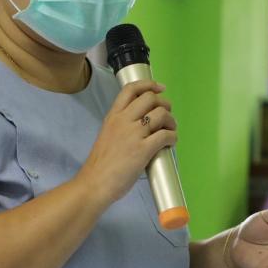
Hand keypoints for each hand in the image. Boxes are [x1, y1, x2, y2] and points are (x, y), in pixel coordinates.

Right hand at [79, 80, 176, 203]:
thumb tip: (142, 127)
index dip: (149, 85)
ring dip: (171, 121)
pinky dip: (173, 137)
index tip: (159, 88)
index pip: (130, 89)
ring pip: (161, 114)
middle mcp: (123, 120)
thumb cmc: (100, 164)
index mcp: (113, 116)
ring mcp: (134, 134)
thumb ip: (122, 127)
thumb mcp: (107, 135)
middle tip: (167, 116)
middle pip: (150, 98)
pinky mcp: (143, 149)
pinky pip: (166, 135)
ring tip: (170, 131)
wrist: (94, 183)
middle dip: (164, 104)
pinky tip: (171, 143)